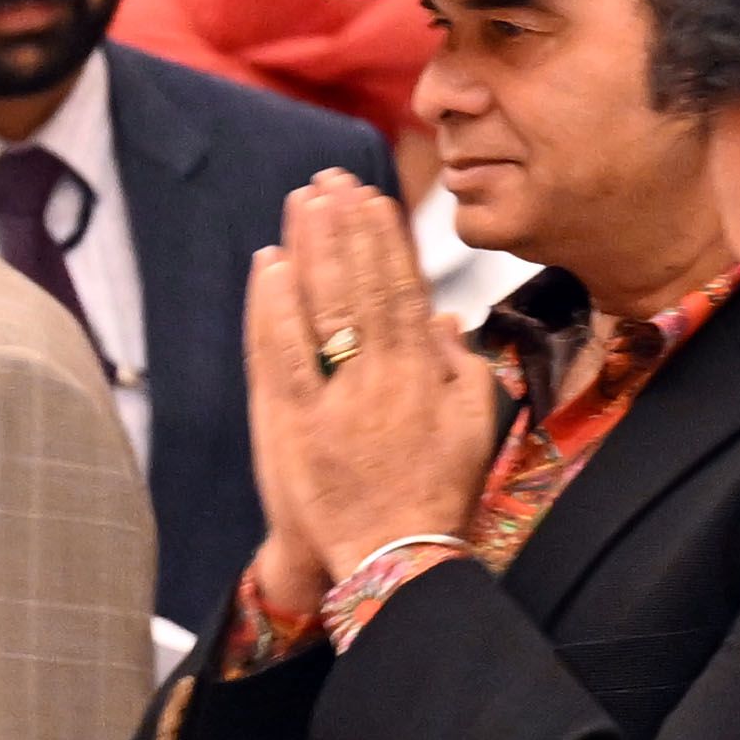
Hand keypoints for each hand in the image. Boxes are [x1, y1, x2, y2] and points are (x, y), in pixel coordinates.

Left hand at [240, 170, 496, 581]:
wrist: (396, 559)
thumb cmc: (439, 493)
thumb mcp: (473, 426)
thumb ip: (461, 366)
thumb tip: (446, 317)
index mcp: (423, 373)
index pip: (401, 289)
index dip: (385, 239)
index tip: (372, 197)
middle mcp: (378, 378)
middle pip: (357, 286)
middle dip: (343, 228)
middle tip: (329, 179)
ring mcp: (332, 399)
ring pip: (317, 309)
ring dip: (308, 250)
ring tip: (299, 203)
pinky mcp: (292, 424)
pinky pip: (278, 353)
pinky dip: (271, 308)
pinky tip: (266, 266)